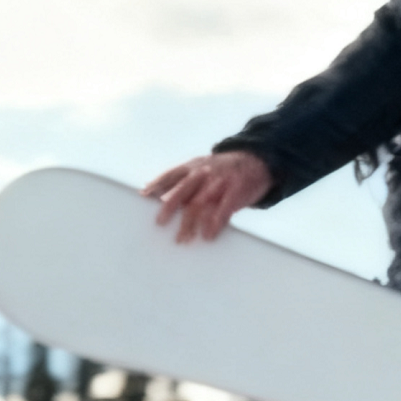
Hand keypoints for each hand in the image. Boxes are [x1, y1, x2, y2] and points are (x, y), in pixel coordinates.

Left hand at [143, 151, 273, 243]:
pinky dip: (214, 224)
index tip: (144, 196)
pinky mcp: (236, 192)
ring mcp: (220, 182)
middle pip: (183, 190)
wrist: (257, 161)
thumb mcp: (202, 166)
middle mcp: (204, 173)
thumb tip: (157, 195)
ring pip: (200, 203)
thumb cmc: (224, 170)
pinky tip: (207, 236)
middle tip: (160, 223)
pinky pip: (223, 210)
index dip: (157, 184)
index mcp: (193, 166)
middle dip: (169, 207)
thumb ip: (183, 180)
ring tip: (183, 239)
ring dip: (189, 223)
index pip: (171, 174)